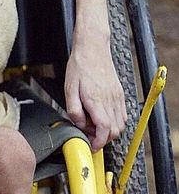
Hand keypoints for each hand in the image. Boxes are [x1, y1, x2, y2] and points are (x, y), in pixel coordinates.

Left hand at [64, 35, 126, 151]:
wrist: (92, 48)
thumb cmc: (80, 66)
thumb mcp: (69, 89)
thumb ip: (74, 110)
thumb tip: (80, 124)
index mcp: (96, 100)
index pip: (104, 129)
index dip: (99, 142)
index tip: (91, 145)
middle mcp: (110, 100)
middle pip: (114, 131)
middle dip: (103, 138)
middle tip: (89, 133)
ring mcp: (117, 97)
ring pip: (121, 124)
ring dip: (109, 130)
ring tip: (94, 123)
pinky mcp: (120, 94)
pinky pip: (123, 114)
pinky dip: (115, 121)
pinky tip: (102, 115)